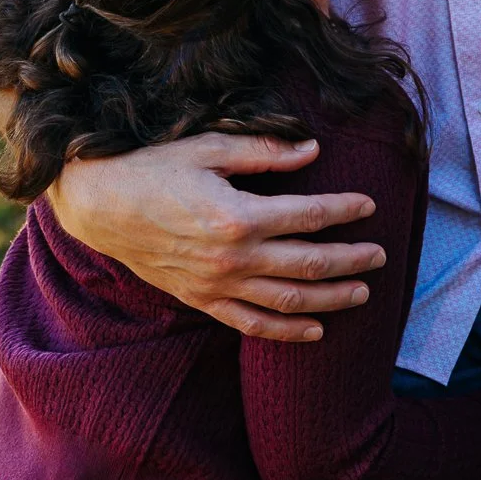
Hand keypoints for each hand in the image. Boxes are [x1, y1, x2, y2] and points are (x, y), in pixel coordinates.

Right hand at [48, 133, 386, 339]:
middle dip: (350, 260)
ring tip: (362, 293)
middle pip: (307, 264)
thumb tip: (312, 150)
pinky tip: (314, 331)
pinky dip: (286, 330)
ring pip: (287, 300)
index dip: (343, 210)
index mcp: (237, 215)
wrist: (99, 204)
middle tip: (380, 255)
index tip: (369, 205)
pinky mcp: (201, 300)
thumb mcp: (210, 148)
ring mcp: (216, 285)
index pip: (307, 215)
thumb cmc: (154, 167)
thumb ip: (264, 153)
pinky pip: (251, 323)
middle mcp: (231, 257)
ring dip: (330, 299)